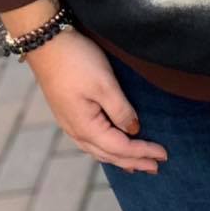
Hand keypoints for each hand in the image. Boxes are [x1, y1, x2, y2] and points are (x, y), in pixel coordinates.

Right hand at [24, 29, 167, 172]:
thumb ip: (121, 110)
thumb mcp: (104, 84)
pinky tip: (110, 146)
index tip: (163, 155)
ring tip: (136, 164)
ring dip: (120, 158)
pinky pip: (90, 141)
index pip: (121, 148)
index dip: (143, 152)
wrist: (46, 43)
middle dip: (134, 162)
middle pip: (110, 155)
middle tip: (156, 167)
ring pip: (98, 150)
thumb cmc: (76, 61)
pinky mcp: (68, 114)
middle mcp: (76, 131)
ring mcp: (70, 124)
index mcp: (86, 127)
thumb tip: (133, 129)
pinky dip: (106, 148)